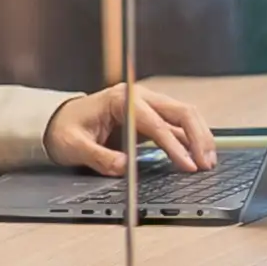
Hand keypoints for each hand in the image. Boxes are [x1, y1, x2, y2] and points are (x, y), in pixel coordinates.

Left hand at [45, 81, 218, 177]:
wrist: (58, 121)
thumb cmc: (65, 129)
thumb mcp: (73, 146)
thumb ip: (98, 157)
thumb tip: (124, 167)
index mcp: (121, 100)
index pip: (156, 123)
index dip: (174, 146)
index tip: (187, 165)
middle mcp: (139, 98)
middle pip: (180, 112)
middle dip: (197, 138)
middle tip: (206, 163)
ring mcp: (147, 106)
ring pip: (185, 116)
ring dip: (200, 137)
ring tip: (209, 161)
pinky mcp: (150, 118)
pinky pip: (178, 125)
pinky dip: (191, 139)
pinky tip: (199, 155)